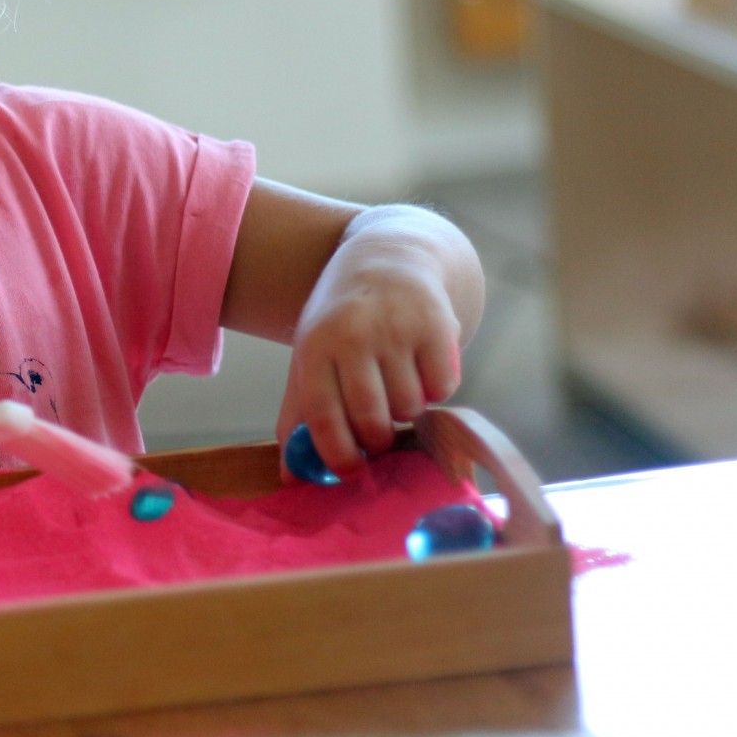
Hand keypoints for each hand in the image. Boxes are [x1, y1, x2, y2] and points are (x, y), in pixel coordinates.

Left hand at [277, 256, 461, 477]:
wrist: (387, 258)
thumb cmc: (343, 321)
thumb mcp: (310, 356)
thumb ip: (299, 415)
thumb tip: (292, 478)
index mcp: (313, 346)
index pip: (322, 416)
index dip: (337, 454)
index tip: (350, 471)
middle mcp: (352, 335)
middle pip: (372, 420)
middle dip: (377, 439)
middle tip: (377, 430)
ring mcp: (396, 328)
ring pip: (410, 407)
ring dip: (407, 409)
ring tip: (396, 382)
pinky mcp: (436, 324)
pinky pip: (444, 388)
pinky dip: (436, 389)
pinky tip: (422, 365)